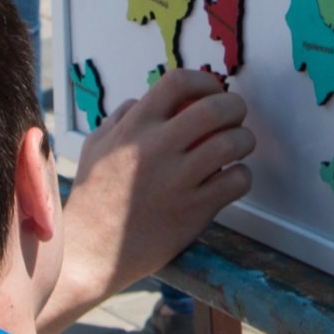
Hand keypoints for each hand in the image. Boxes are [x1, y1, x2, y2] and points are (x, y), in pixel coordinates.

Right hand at [38, 69, 253, 333]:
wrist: (90, 251)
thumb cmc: (92, 200)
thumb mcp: (96, 146)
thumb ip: (121, 119)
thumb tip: (143, 100)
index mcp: (133, 128)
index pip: (177, 82)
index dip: (204, 82)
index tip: (211, 90)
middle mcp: (157, 149)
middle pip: (216, 108)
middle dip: (235, 107)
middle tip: (235, 116)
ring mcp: (178, 180)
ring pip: (233, 142)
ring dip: (243, 140)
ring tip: (236, 147)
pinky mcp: (195, 210)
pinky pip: (236, 180)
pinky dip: (241, 175)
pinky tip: (229, 178)